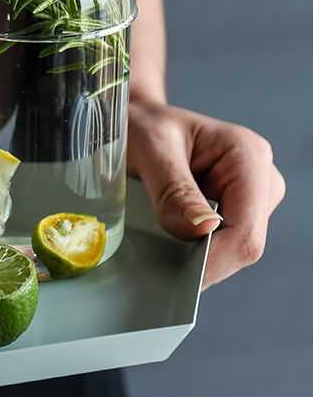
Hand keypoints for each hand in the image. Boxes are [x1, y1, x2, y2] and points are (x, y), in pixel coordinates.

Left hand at [127, 98, 284, 289]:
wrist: (137, 119)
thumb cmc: (142, 125)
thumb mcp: (149, 148)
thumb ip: (173, 189)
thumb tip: (202, 229)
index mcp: (246, 154)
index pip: (246, 230)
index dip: (215, 261)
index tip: (177, 277)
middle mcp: (258, 177)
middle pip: (242, 245)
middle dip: (202, 261)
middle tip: (157, 264)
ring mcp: (250, 197)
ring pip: (232, 250)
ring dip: (196, 256)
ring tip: (157, 243)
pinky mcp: (234, 210)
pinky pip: (220, 244)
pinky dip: (193, 250)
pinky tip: (167, 242)